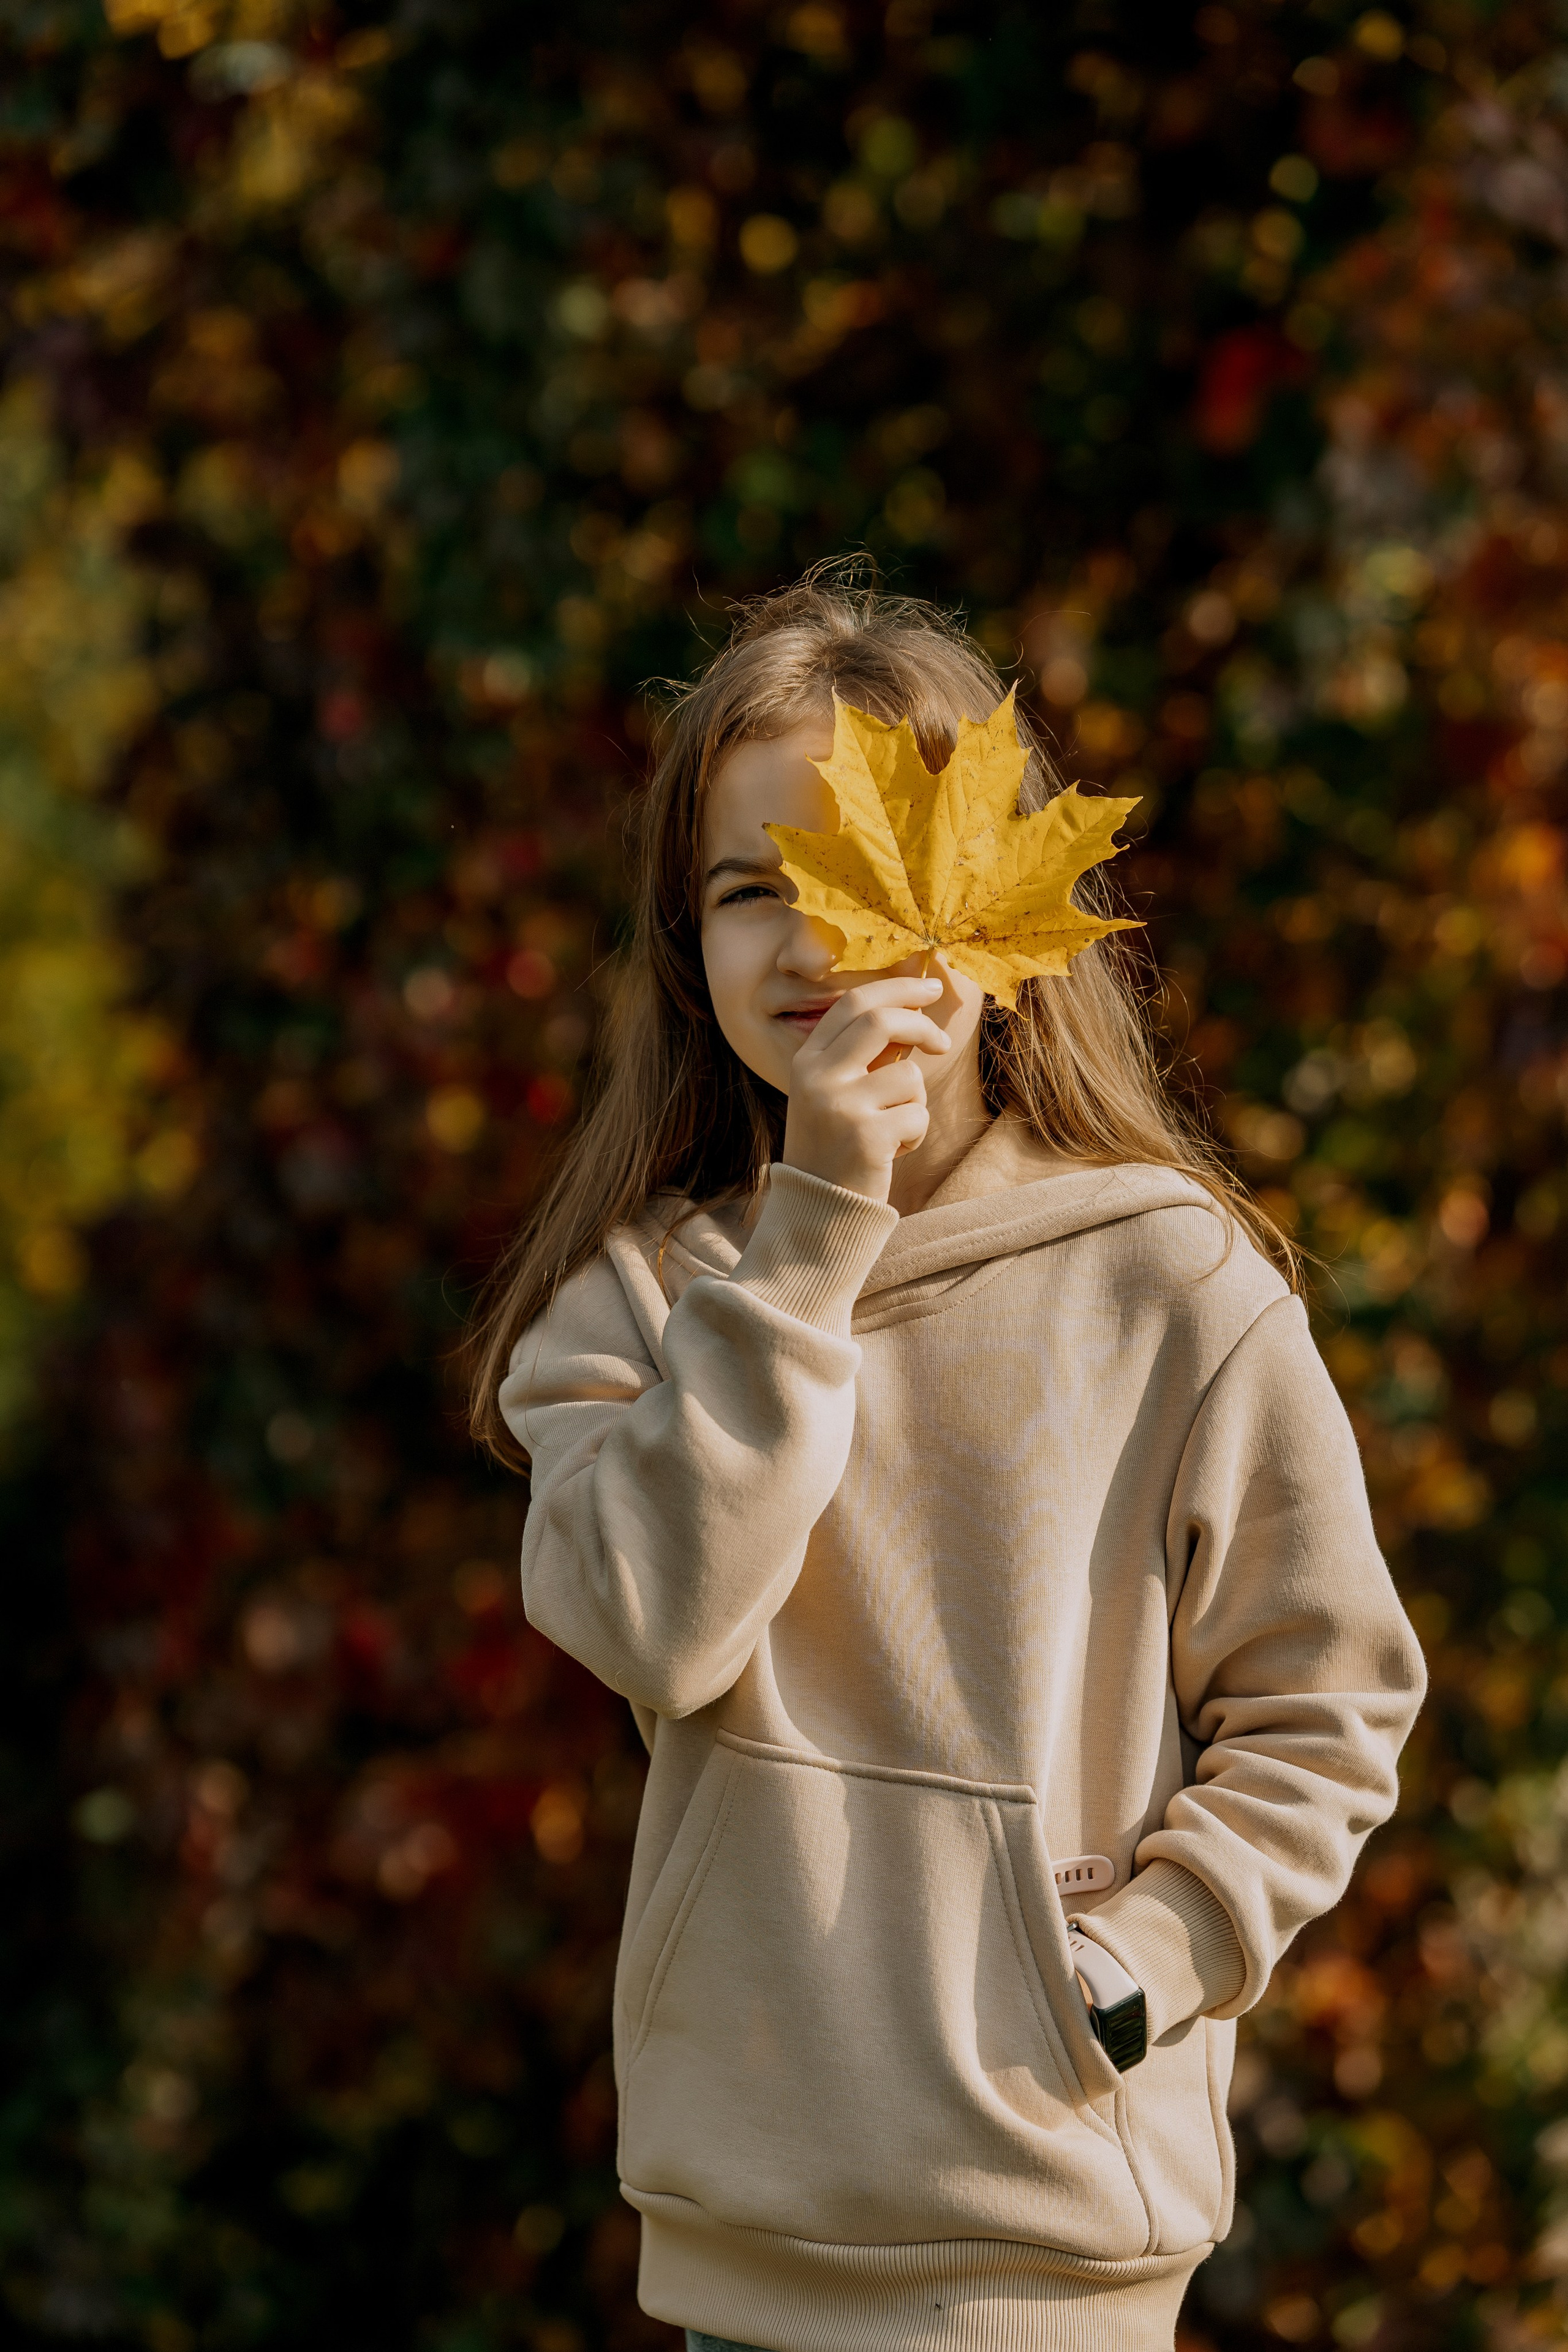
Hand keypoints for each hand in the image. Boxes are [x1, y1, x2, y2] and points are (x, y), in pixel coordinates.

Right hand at [780, 977, 949, 1202]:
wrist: (818, 1211)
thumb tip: (913, 1009)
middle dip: (921, 1024)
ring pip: (908, 1075)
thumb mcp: (836, 1094)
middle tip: (943, 1042)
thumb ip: (864, 1055)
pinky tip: (889, 1154)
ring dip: (915, 1102)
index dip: (897, 987)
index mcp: (806, 1061)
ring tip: (892, 1129)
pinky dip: (915, 1134)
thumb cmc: (836, 1148)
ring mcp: (840, 1106)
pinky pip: (917, 1115)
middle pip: (880, 1022)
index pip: (853, 1003)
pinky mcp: (866, 1137)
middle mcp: (817, 1078)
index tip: (930, 987)